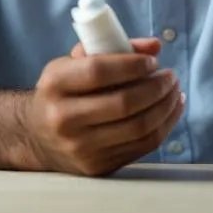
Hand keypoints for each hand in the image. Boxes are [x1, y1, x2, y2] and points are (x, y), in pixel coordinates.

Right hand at [26, 37, 183, 176]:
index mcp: (55, 84)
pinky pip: (142, 147)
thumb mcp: (74, 62)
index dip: (131, 65)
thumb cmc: (62, 92)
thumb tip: (155, 45)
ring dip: (165, 107)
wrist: (38, 137)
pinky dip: (164, 126)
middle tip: (170, 75)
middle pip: (123, 103)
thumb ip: (113, 46)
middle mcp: (64, 119)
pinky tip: (172, 109)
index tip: (152, 60)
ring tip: (174, 90)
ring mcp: (81, 148)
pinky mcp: (98, 167)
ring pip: (138, 128)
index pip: (98, 71)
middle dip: (156, 87)